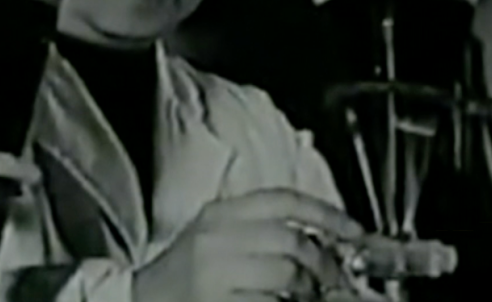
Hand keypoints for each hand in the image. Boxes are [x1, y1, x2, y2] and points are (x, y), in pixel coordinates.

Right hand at [132, 188, 364, 301]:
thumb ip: (256, 228)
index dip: (325, 213)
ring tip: (310, 296)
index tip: (352, 230)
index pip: (281, 200)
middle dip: (323, 262)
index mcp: (218, 215)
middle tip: (334, 277)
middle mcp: (216, 240)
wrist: (139, 301)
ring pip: (287, 275)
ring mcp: (215, 275)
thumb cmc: (183, 274)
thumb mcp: (212, 236)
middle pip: (291, 239)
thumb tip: (319, 238)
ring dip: (310, 290)